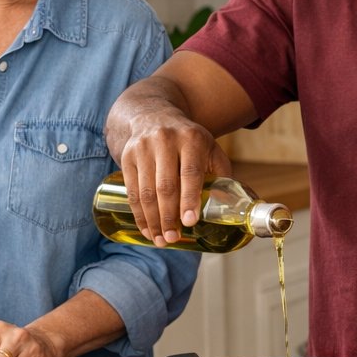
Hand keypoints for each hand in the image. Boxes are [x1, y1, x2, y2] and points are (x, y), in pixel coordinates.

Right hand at [116, 110, 231, 245]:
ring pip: (146, 191)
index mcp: (191, 139)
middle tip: (174, 238)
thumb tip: (228, 206)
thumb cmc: (189, 140)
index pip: (190, 173)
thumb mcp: (210, 147)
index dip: (189, 199)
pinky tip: (146, 228)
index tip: (189, 222)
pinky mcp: (127, 156)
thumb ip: (220, 172)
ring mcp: (143, 148)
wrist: (154, 116)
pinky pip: (132, 190)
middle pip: (166, 186)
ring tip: (160, 240)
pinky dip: (138, 213)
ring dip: (152, 220)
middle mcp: (165, 141)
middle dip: (169, 216)